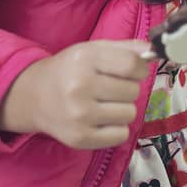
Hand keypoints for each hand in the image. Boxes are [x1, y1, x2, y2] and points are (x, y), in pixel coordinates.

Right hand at [0, 40, 149, 148]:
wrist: (34, 96)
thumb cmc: (70, 70)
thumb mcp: (93, 50)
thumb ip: (125, 48)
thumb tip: (153, 51)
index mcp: (85, 59)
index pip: (132, 65)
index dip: (139, 69)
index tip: (132, 72)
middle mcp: (80, 87)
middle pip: (133, 91)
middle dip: (127, 89)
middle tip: (108, 89)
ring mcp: (79, 115)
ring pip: (130, 113)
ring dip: (122, 109)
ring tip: (104, 104)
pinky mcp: (80, 138)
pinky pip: (121, 135)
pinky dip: (116, 129)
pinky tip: (101, 120)